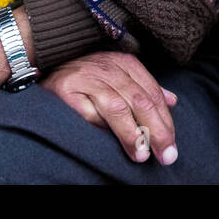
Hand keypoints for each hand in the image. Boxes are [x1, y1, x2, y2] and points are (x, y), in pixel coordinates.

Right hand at [40, 51, 179, 164]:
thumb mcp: (118, 79)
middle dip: (157, 130)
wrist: (46, 72)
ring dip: (132, 133)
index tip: (171, 146)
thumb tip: (172, 101)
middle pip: (140, 100)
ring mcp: (87, 77)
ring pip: (117, 106)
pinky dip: (102, 129)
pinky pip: (88, 112)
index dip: (165, 121)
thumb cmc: (87, 81)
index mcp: (124, 64)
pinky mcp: (67, 89)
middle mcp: (108, 67)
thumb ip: (144, 89)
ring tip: (141, 154)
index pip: (152, 94)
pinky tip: (111, 143)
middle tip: (165, 155)